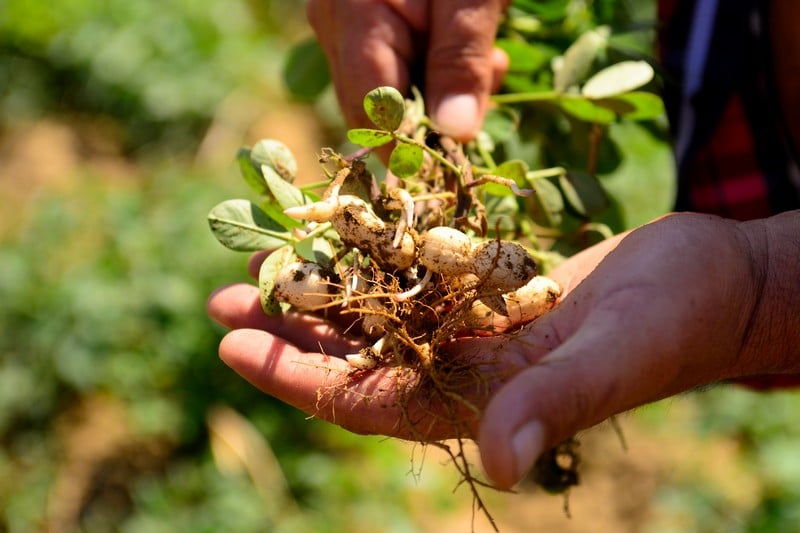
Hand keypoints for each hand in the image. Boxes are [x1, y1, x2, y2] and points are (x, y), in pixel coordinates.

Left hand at [207, 212, 799, 488]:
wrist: (710, 281)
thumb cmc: (679, 321)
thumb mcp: (619, 356)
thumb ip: (557, 403)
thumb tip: (499, 462)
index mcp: (487, 403)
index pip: (375, 401)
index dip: (304, 382)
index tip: (240, 351)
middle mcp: (469, 371)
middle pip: (360, 360)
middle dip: (291, 337)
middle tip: (222, 305)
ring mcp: (477, 329)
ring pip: (379, 317)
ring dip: (319, 298)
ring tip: (256, 274)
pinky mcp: (489, 287)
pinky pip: (414, 277)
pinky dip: (370, 261)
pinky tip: (332, 240)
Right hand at [306, 0, 509, 139]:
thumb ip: (461, 60)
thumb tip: (457, 135)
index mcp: (351, 15)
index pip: (367, 111)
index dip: (407, 149)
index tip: (454, 163)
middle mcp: (336, 23)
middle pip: (376, 106)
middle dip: (436, 114)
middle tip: (489, 84)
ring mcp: (347, 20)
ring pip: (391, 88)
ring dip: (445, 89)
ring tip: (490, 59)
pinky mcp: (367, 17)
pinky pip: (396, 63)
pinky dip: (438, 66)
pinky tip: (471, 44)